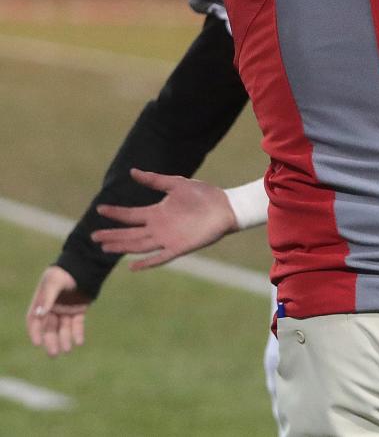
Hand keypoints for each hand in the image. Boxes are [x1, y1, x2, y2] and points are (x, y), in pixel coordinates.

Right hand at [26, 266, 91, 356]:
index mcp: (41, 301)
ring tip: (67, 350)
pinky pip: (77, 323)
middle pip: (49, 328)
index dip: (34, 332)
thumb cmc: (65, 272)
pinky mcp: (78, 309)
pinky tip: (79, 342)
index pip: (34, 320)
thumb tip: (40, 314)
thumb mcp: (54, 281)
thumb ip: (47, 298)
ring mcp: (65, 310)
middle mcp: (52, 308)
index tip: (37, 342)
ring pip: (63, 328)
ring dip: (64, 339)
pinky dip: (78, 333)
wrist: (84, 265)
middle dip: (50, 341)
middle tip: (53, 354)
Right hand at [91, 168, 238, 269]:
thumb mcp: (176, 184)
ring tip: (105, 248)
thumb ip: (155, 180)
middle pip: (130, 234)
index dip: (115, 213)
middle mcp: (158, 227)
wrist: (225, 207)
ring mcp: (167, 239)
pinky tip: (132, 267)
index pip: (130, 215)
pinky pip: (159, 258)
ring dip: (123, 247)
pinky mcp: (179, 248)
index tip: (99, 209)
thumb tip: (132, 171)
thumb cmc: (202, 194)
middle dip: (112, 235)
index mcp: (157, 212)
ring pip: (139, 246)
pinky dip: (146, 263)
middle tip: (93, 236)